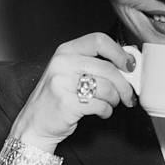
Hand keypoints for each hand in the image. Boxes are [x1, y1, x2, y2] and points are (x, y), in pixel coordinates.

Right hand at [10, 33, 135, 152]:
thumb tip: (128, 63)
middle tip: (128, 94)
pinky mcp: (66, 103)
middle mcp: (63, 63)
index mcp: (66, 51)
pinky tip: (102, 111)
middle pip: (108, 68)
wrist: (35, 123)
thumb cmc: (56, 97)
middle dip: (124, 84)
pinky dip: (106, 111)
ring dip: (115, 99)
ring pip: (106, 88)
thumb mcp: (70, 72)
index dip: (119, 52)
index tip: (129, 65)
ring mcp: (62, 83)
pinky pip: (100, 105)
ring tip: (111, 103)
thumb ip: (94, 64)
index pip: (99, 41)